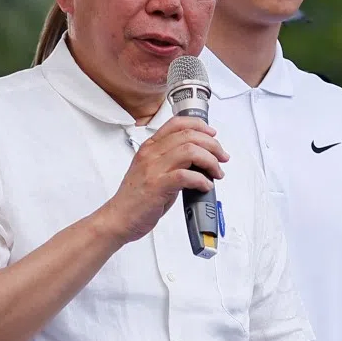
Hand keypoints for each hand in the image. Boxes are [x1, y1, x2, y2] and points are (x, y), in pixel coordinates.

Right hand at [98, 116, 229, 244]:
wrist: (119, 217)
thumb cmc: (138, 196)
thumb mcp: (154, 170)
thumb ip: (173, 160)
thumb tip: (201, 158)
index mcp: (151, 147)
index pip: (177, 123)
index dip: (199, 125)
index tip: (212, 134)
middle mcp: (151, 153)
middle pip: (189, 136)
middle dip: (213, 145)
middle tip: (222, 157)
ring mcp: (153, 169)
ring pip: (190, 151)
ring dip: (210, 161)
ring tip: (216, 173)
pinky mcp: (157, 186)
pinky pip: (186, 175)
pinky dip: (201, 180)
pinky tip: (205, 186)